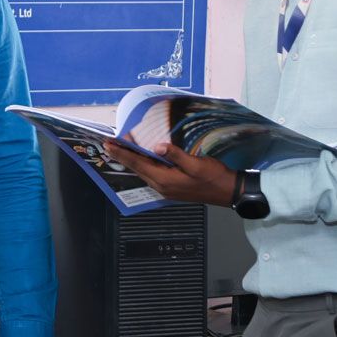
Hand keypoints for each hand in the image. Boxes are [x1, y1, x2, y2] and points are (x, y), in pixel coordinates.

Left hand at [101, 138, 236, 206]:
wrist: (227, 192)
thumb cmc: (214, 177)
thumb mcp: (196, 164)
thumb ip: (176, 155)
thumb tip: (158, 146)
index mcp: (165, 180)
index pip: (138, 163)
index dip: (122, 153)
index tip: (109, 145)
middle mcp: (162, 186)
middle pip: (137, 168)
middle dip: (122, 156)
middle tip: (109, 144)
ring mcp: (166, 189)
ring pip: (143, 172)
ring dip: (131, 160)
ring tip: (120, 150)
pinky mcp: (171, 188)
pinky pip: (151, 175)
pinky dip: (142, 165)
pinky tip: (141, 159)